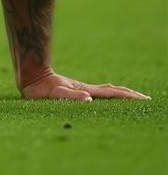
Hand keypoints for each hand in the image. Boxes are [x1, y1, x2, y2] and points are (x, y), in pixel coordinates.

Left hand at [20, 70, 149, 101]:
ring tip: (133, 96)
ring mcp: (82, 88)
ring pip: (106, 90)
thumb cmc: (40, 87)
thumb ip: (71, 96)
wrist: (30, 75)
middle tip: (145, 99)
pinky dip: (109, 93)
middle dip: (129, 95)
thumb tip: (89, 99)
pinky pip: (98, 92)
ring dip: (121, 93)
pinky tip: (108, 95)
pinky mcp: (75, 90)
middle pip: (112, 90)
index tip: (143, 99)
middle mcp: (86, 89)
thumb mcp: (55, 93)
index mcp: (85, 91)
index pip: (111, 94)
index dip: (127, 97)